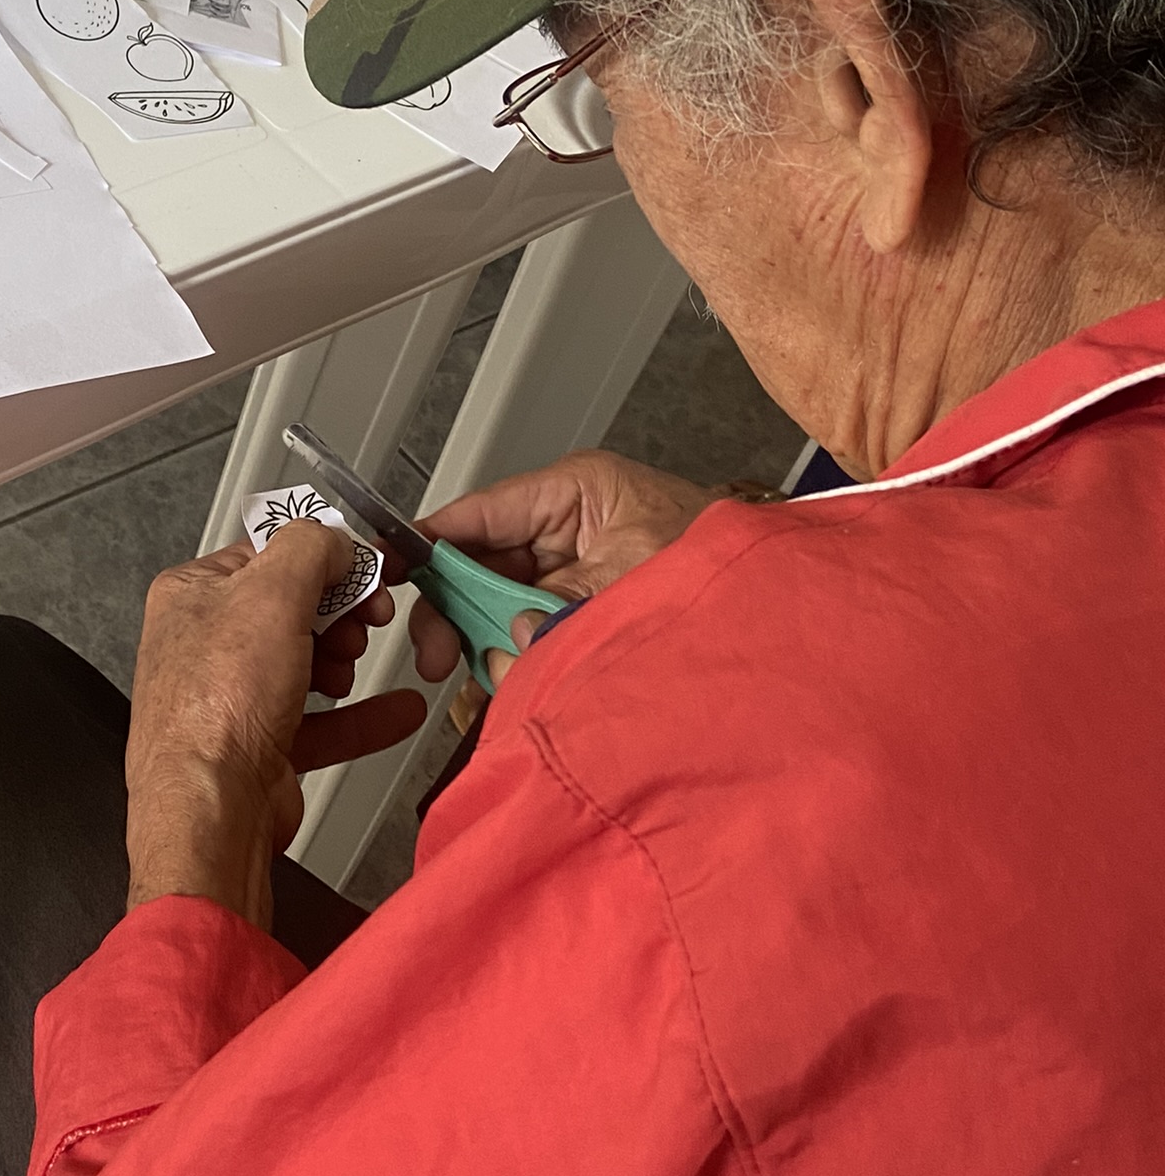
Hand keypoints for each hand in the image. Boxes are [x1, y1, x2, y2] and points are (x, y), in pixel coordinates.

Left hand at [126, 521, 425, 928]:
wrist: (212, 812)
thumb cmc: (216, 710)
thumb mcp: (272, 594)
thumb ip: (310, 548)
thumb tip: (335, 540)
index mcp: (193, 595)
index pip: (269, 554)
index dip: (324, 559)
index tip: (366, 569)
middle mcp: (206, 645)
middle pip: (294, 608)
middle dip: (339, 614)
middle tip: (367, 618)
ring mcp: (233, 698)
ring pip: (308, 662)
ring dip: (345, 662)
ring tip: (352, 667)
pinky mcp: (261, 746)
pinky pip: (324, 720)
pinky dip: (363, 714)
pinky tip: (400, 708)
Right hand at [410, 452, 725, 691]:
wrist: (782, 602)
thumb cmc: (719, 555)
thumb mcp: (636, 572)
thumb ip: (569, 603)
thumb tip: (520, 638)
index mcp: (571, 493)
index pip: (476, 514)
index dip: (427, 546)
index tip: (392, 576)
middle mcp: (563, 530)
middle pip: (477, 569)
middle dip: (458, 615)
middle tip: (442, 655)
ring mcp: (569, 574)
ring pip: (498, 610)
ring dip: (491, 647)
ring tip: (500, 675)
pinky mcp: (580, 615)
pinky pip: (530, 638)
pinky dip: (520, 664)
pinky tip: (519, 682)